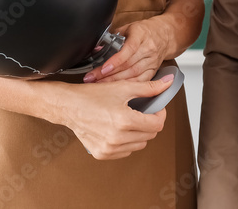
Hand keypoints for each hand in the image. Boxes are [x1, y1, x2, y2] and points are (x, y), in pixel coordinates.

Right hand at [59, 74, 173, 159]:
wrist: (69, 106)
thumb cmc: (93, 95)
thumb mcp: (123, 87)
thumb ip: (149, 88)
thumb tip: (167, 83)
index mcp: (124, 121)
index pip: (157, 125)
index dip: (160, 114)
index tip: (156, 108)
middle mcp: (117, 138)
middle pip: (150, 135)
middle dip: (149, 122)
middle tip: (141, 112)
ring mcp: (109, 148)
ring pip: (139, 145)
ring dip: (139, 133)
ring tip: (128, 120)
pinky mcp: (102, 154)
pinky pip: (126, 151)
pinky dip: (127, 141)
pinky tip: (118, 129)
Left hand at [84, 17, 172, 82]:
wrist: (166, 35)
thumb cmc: (145, 31)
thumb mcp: (129, 27)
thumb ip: (113, 37)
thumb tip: (97, 48)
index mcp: (141, 35)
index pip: (129, 50)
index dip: (115, 60)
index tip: (103, 68)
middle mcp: (148, 49)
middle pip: (128, 65)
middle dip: (109, 74)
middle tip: (93, 78)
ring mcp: (152, 61)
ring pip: (134, 75)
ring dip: (116, 81)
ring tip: (100, 85)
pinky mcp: (154, 71)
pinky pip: (140, 81)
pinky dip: (128, 86)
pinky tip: (116, 89)